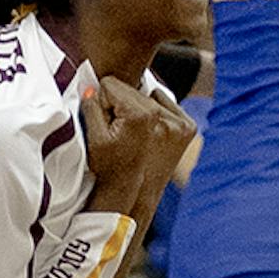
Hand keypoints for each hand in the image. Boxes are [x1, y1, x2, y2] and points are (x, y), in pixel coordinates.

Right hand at [82, 78, 196, 211]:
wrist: (137, 193)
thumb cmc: (110, 167)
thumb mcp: (94, 139)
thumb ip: (91, 108)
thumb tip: (91, 86)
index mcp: (140, 114)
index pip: (110, 84)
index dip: (101, 102)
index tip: (105, 123)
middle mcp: (162, 114)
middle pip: (130, 88)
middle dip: (118, 104)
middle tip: (118, 130)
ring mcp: (178, 121)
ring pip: (145, 94)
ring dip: (135, 107)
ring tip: (132, 132)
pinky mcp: (187, 126)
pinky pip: (164, 103)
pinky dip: (154, 113)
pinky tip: (149, 132)